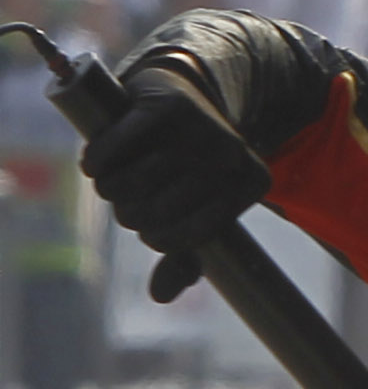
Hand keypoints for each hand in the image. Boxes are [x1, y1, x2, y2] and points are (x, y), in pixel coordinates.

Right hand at [77, 57, 266, 299]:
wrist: (183, 93)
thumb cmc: (189, 164)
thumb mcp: (198, 206)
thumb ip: (186, 256)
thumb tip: (160, 296)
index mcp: (252, 184)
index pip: (187, 236)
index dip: (155, 236)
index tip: (146, 226)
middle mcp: (232, 156)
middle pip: (156, 210)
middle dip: (129, 212)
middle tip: (123, 201)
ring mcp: (201, 129)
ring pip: (133, 182)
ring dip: (109, 190)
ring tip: (109, 184)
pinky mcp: (165, 106)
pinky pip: (117, 147)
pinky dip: (97, 161)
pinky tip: (93, 164)